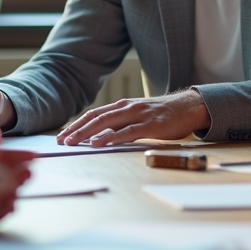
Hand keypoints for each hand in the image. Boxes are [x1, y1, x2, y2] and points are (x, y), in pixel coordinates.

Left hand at [56, 89, 209, 145]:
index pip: (94, 114)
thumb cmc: (162, 115)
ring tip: (72, 141)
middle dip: (76, 129)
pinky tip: (98, 142)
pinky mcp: (150, 125)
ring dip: (87, 132)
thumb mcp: (138, 116)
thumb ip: (121, 124)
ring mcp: (138, 115)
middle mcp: (127, 108)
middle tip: (61, 140)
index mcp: (122, 106)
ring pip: (107, 123)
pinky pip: (127, 132)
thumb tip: (101, 136)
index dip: (77, 124)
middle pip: (95, 118)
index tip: (63, 134)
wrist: (189, 107)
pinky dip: (110, 137)